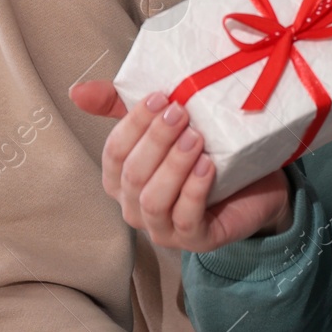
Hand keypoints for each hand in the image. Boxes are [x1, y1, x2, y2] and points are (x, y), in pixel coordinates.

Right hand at [70, 81, 293, 247]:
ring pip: (154, 200)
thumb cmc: (203, 152)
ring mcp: (163, 228)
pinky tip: (207, 166)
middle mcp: (135, 207)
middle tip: (181, 111)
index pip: (114, 152)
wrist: (255, 185)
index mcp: (121, 179)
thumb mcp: (164, 125)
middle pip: (133, 175)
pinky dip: (194, 190)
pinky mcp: (195, 240)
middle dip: (156, 140)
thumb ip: (122, 106)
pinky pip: (186, 219)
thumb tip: (76, 91)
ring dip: (173, 165)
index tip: (160, 96)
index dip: (133, 123)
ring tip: (195, 137)